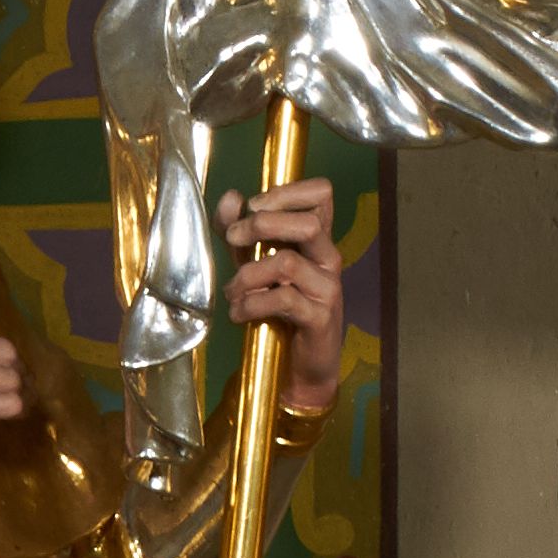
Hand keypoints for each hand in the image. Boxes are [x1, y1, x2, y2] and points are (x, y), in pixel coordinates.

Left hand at [217, 177, 343, 411]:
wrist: (296, 366)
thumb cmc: (277, 310)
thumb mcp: (252, 263)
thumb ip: (239, 232)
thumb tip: (229, 197)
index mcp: (316, 239)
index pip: (322, 194)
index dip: (287, 191)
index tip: (253, 206)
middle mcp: (327, 258)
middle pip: (308, 223)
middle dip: (261, 225)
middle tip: (233, 239)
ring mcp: (327, 288)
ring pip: (287, 263)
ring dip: (247, 274)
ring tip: (231, 291)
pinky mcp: (320, 317)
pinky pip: (283, 299)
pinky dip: (251, 304)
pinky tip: (238, 314)